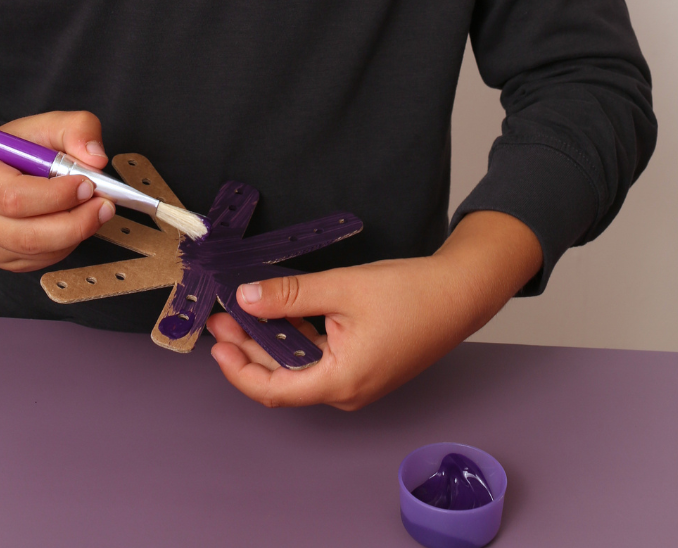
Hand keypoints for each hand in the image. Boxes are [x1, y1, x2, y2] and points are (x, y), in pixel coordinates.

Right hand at [0, 110, 114, 271]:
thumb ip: (76, 130)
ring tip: (94, 210)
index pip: (13, 198)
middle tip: (104, 204)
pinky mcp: (1, 258)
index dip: (56, 196)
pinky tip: (73, 221)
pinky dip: (66, 244)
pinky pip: (40, 261)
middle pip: (27, 236)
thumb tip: (96, 159)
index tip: (87, 184)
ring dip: (75, 234)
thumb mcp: (47, 125)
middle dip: (75, 222)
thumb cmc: (18, 147)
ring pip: (37, 252)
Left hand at [206, 210, 542, 409]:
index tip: (216, 345)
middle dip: (248, 347)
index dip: (239, 370)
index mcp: (342, 380)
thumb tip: (246, 299)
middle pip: (284, 377)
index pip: (275, 390)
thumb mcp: (342, 287)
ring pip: (300, 365)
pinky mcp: (364, 363)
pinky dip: (295, 336)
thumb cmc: (411, 293)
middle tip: (221, 317)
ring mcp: (357, 378)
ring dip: (270, 339)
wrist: (460, 292)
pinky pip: (320, 356)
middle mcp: (348, 389)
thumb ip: (290, 296)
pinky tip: (278, 312)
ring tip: (241, 310)